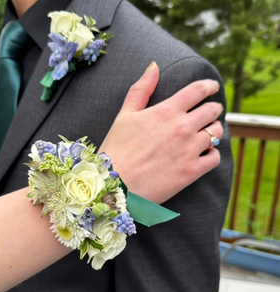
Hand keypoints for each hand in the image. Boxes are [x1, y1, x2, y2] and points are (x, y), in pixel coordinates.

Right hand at [99, 62, 223, 203]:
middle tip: (209, 111)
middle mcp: (183, 128)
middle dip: (213, 108)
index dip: (209, 86)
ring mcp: (189, 150)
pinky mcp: (192, 171)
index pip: (198, 90)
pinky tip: (205, 153)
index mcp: (167, 111)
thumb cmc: (117, 148)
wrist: (116, 184)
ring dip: (214, 130)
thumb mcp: (125, 114)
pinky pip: (215, 157)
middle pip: (212, 110)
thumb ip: (141, 89)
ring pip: (216, 133)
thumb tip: (154, 66)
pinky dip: (213, 153)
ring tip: (207, 132)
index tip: (213, 87)